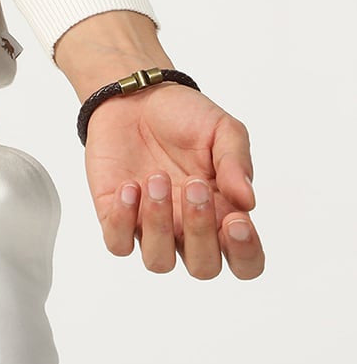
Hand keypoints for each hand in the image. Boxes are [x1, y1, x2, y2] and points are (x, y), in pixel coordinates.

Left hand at [83, 81, 264, 278]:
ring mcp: (150, 226)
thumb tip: (248, 201)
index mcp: (224, 214)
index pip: (245, 261)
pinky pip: (118, 243)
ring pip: (158, 261)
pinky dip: (123, 220)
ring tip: (156, 178)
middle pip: (203, 268)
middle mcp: (188, 229)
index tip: (236, 220)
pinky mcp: (115, 215)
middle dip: (200, 231)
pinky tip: (129, 186)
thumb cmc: (184, 116)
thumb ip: (236, 163)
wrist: (135, 95)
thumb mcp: (222, 129)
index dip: (245, 253)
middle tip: (194, 184)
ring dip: (159, 225)